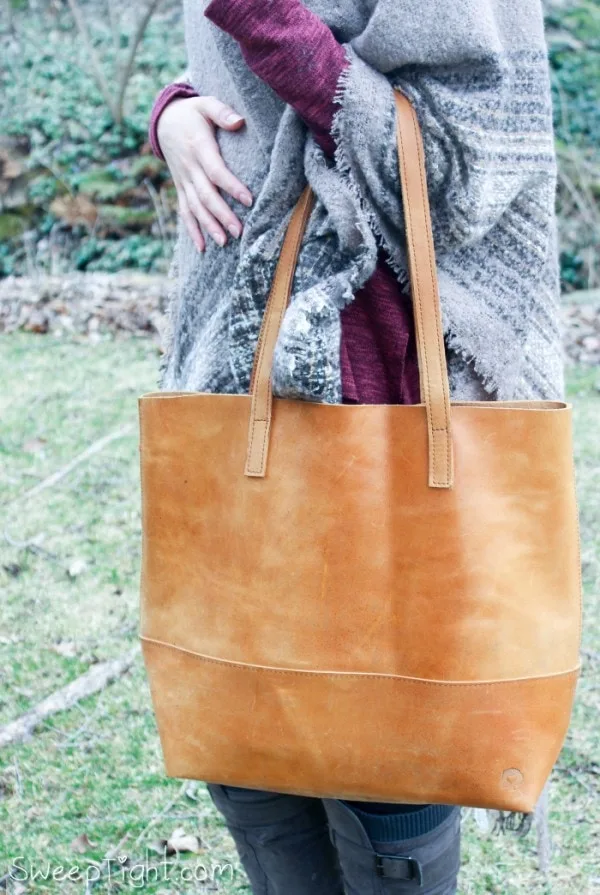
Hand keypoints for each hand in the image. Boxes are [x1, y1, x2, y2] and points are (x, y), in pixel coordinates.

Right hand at [157, 94, 252, 250]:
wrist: (164, 120)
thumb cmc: (192, 112)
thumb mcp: (206, 104)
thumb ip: (222, 112)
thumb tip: (239, 122)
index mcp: (198, 148)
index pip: (216, 171)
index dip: (231, 186)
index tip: (248, 199)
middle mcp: (189, 167)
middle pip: (206, 195)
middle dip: (222, 215)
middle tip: (239, 231)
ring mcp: (183, 180)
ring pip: (195, 207)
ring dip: (209, 226)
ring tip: (224, 242)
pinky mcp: (180, 188)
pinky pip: (184, 211)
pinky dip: (192, 230)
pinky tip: (202, 248)